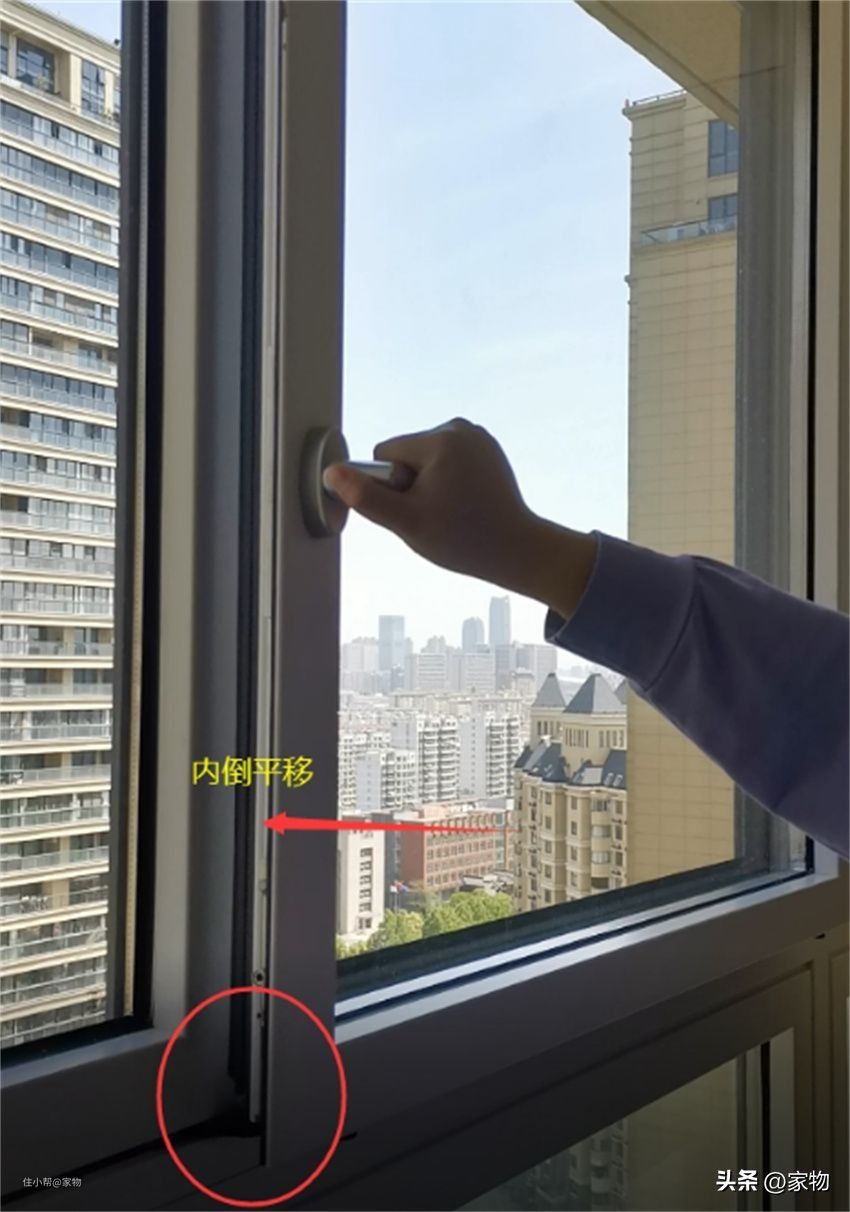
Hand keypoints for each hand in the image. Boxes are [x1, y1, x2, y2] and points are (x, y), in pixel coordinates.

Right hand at [323, 418, 597, 620]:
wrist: (517, 549)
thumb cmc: (462, 539)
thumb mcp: (407, 522)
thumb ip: (367, 497)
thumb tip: (332, 473)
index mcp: (439, 439)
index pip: (385, 454)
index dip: (393, 486)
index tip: (420, 507)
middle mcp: (460, 427)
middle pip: (407, 454)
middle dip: (412, 483)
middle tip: (439, 513)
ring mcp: (478, 436)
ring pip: (427, 458)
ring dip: (431, 483)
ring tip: (455, 509)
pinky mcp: (488, 448)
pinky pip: (449, 460)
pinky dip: (451, 480)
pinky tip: (468, 502)